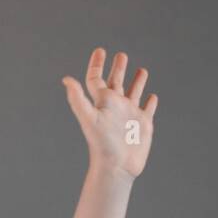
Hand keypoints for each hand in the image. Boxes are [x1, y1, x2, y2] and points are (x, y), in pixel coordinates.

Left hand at [62, 48, 156, 179]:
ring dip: (137, 81)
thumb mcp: (89, 117)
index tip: (100, 50)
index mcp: (102, 102)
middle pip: (116, 82)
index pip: (96, 79)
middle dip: (118, 68)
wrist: (116, 167)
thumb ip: (78, 98)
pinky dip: (150, 102)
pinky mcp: (143, 124)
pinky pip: (147, 109)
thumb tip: (66, 80)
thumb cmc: (101, 144)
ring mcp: (130, 115)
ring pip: (134, 93)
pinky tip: (152, 97)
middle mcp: (115, 106)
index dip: (97, 64)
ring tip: (141, 70)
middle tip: (121, 55)